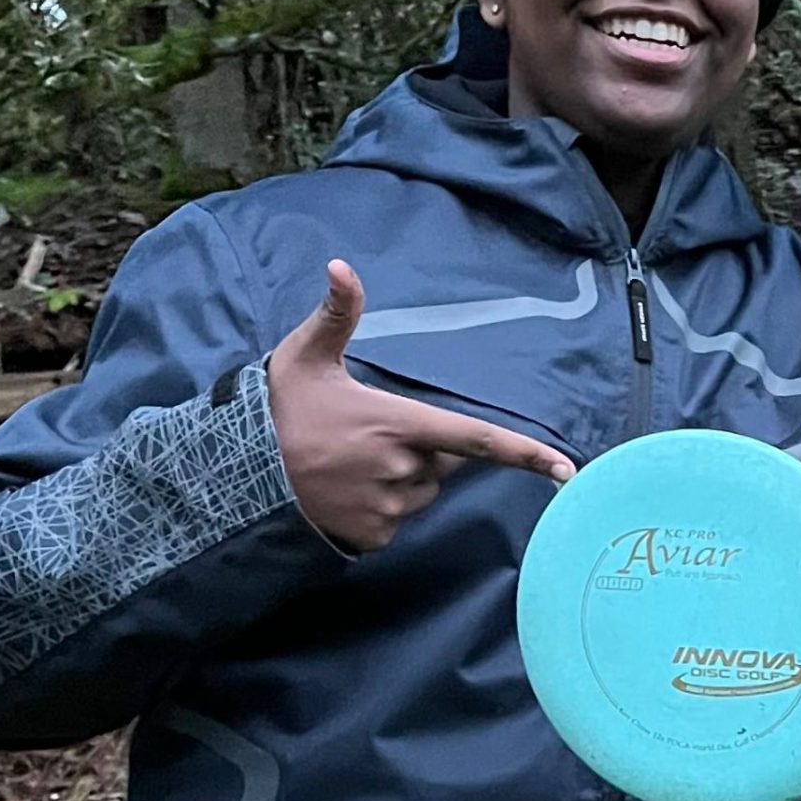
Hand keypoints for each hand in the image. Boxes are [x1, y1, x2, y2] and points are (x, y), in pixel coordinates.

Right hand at [269, 260, 573, 552]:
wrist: (235, 474)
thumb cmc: (278, 410)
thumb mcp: (307, 355)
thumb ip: (337, 314)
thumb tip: (341, 265)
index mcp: (398, 424)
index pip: (477, 440)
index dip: (525, 455)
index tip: (566, 470)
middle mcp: (402, 470)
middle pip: (442, 464)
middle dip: (423, 451)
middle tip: (371, 435)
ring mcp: (388, 507)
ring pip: (419, 493)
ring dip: (401, 480)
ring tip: (349, 462)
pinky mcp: (372, 536)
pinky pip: (394, 520)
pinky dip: (380, 508)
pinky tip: (343, 490)